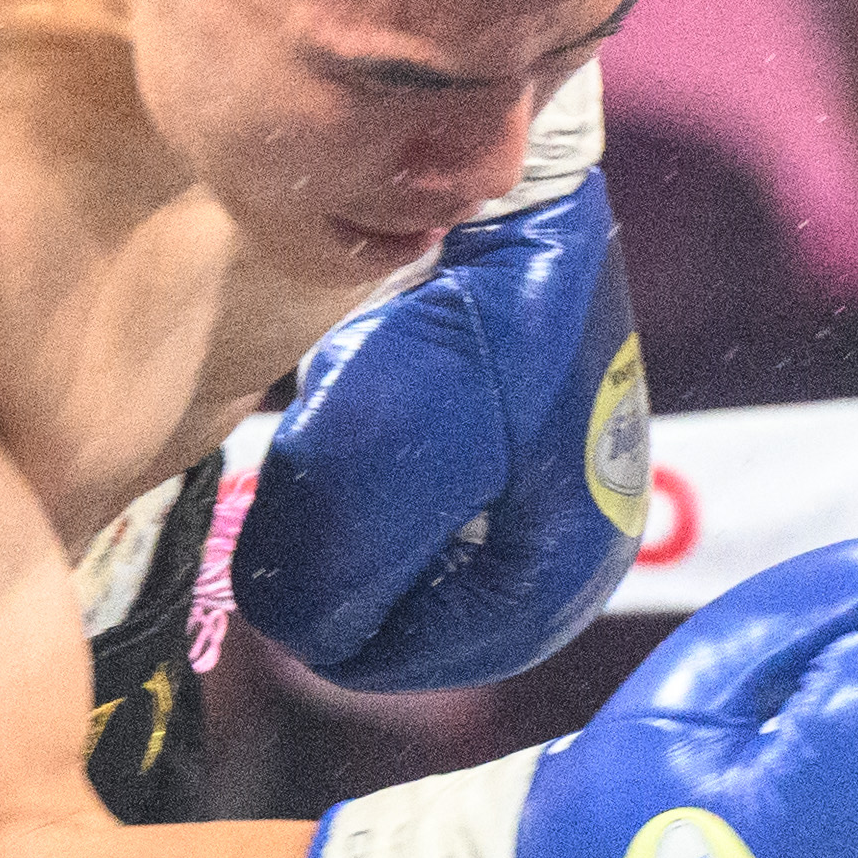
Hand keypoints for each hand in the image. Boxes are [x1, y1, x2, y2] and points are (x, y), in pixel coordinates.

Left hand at [233, 78, 650, 691]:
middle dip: (354, 575)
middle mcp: (584, 545)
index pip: (423, 653)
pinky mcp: (551, 430)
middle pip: (436, 607)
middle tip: (286, 542)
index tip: (274, 596)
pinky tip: (363, 429)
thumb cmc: (456, 334)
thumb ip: (334, 574)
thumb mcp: (375, 465)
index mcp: (560, 575)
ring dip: (371, 523)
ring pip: (441, 547)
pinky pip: (458, 490)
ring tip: (320, 474)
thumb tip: (296, 628)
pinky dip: (398, 477)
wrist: (516, 203)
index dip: (335, 635)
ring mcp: (573, 483)